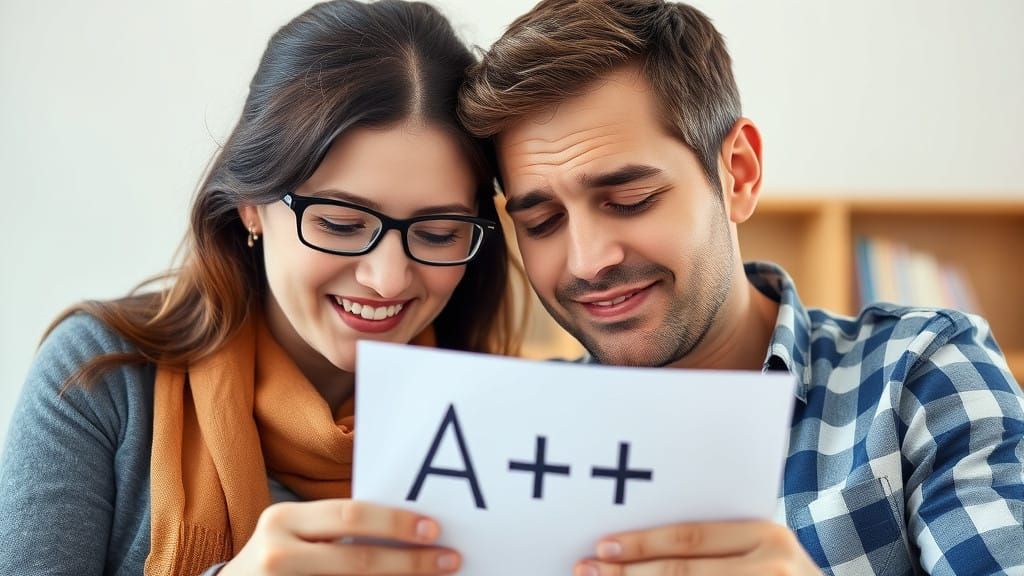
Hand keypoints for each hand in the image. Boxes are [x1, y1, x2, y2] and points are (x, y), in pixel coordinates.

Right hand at [218, 499, 459, 575]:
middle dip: (409, 562)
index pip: (350, 515)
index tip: (434, 529)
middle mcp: (279, 552)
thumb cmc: (278, 555)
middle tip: (448, 560)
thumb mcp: (296, 531)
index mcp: (284, 519)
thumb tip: (408, 529)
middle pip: (357, 559)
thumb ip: (338, 527)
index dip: (396, 523)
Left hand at [574, 520, 820, 574]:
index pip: (690, 538)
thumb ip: (718, 543)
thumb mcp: (763, 550)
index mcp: (766, 535)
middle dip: (627, 574)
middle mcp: (770, 567)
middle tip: (587, 572)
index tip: (602, 547)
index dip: (642, 544)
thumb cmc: (782, 574)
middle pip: (681, 573)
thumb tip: (639, 544)